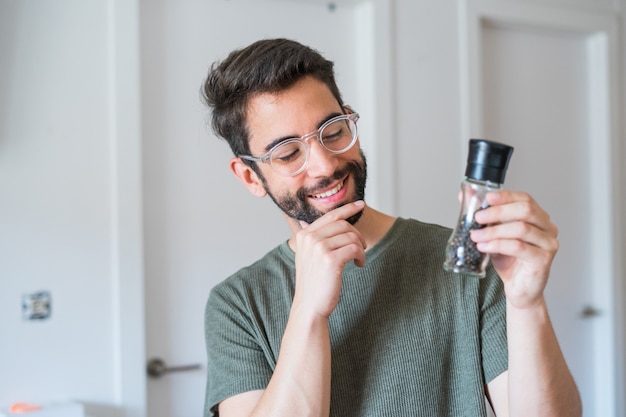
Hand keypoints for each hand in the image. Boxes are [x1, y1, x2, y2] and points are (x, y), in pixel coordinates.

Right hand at [293, 201, 366, 317]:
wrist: (310, 305)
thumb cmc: (314, 282)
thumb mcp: (309, 255)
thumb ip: (315, 237)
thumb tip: (322, 219)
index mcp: (304, 235)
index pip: (330, 215)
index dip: (347, 209)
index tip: (361, 204)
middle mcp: (309, 238)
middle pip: (343, 224)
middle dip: (357, 235)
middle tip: (361, 248)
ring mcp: (319, 248)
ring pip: (351, 236)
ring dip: (360, 247)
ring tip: (358, 259)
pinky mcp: (330, 260)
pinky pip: (355, 248)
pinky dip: (361, 255)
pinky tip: (358, 264)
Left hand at [470, 191, 558, 308]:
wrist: (519, 289)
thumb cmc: (510, 261)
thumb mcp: (495, 235)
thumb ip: (486, 217)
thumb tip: (468, 196)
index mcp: (539, 218)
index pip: (526, 199)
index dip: (506, 196)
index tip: (487, 197)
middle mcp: (548, 229)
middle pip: (525, 210)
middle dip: (498, 212)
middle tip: (478, 217)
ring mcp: (548, 244)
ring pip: (521, 228)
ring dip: (494, 231)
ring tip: (476, 236)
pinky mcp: (543, 259)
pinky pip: (518, 247)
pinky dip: (497, 245)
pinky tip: (484, 247)